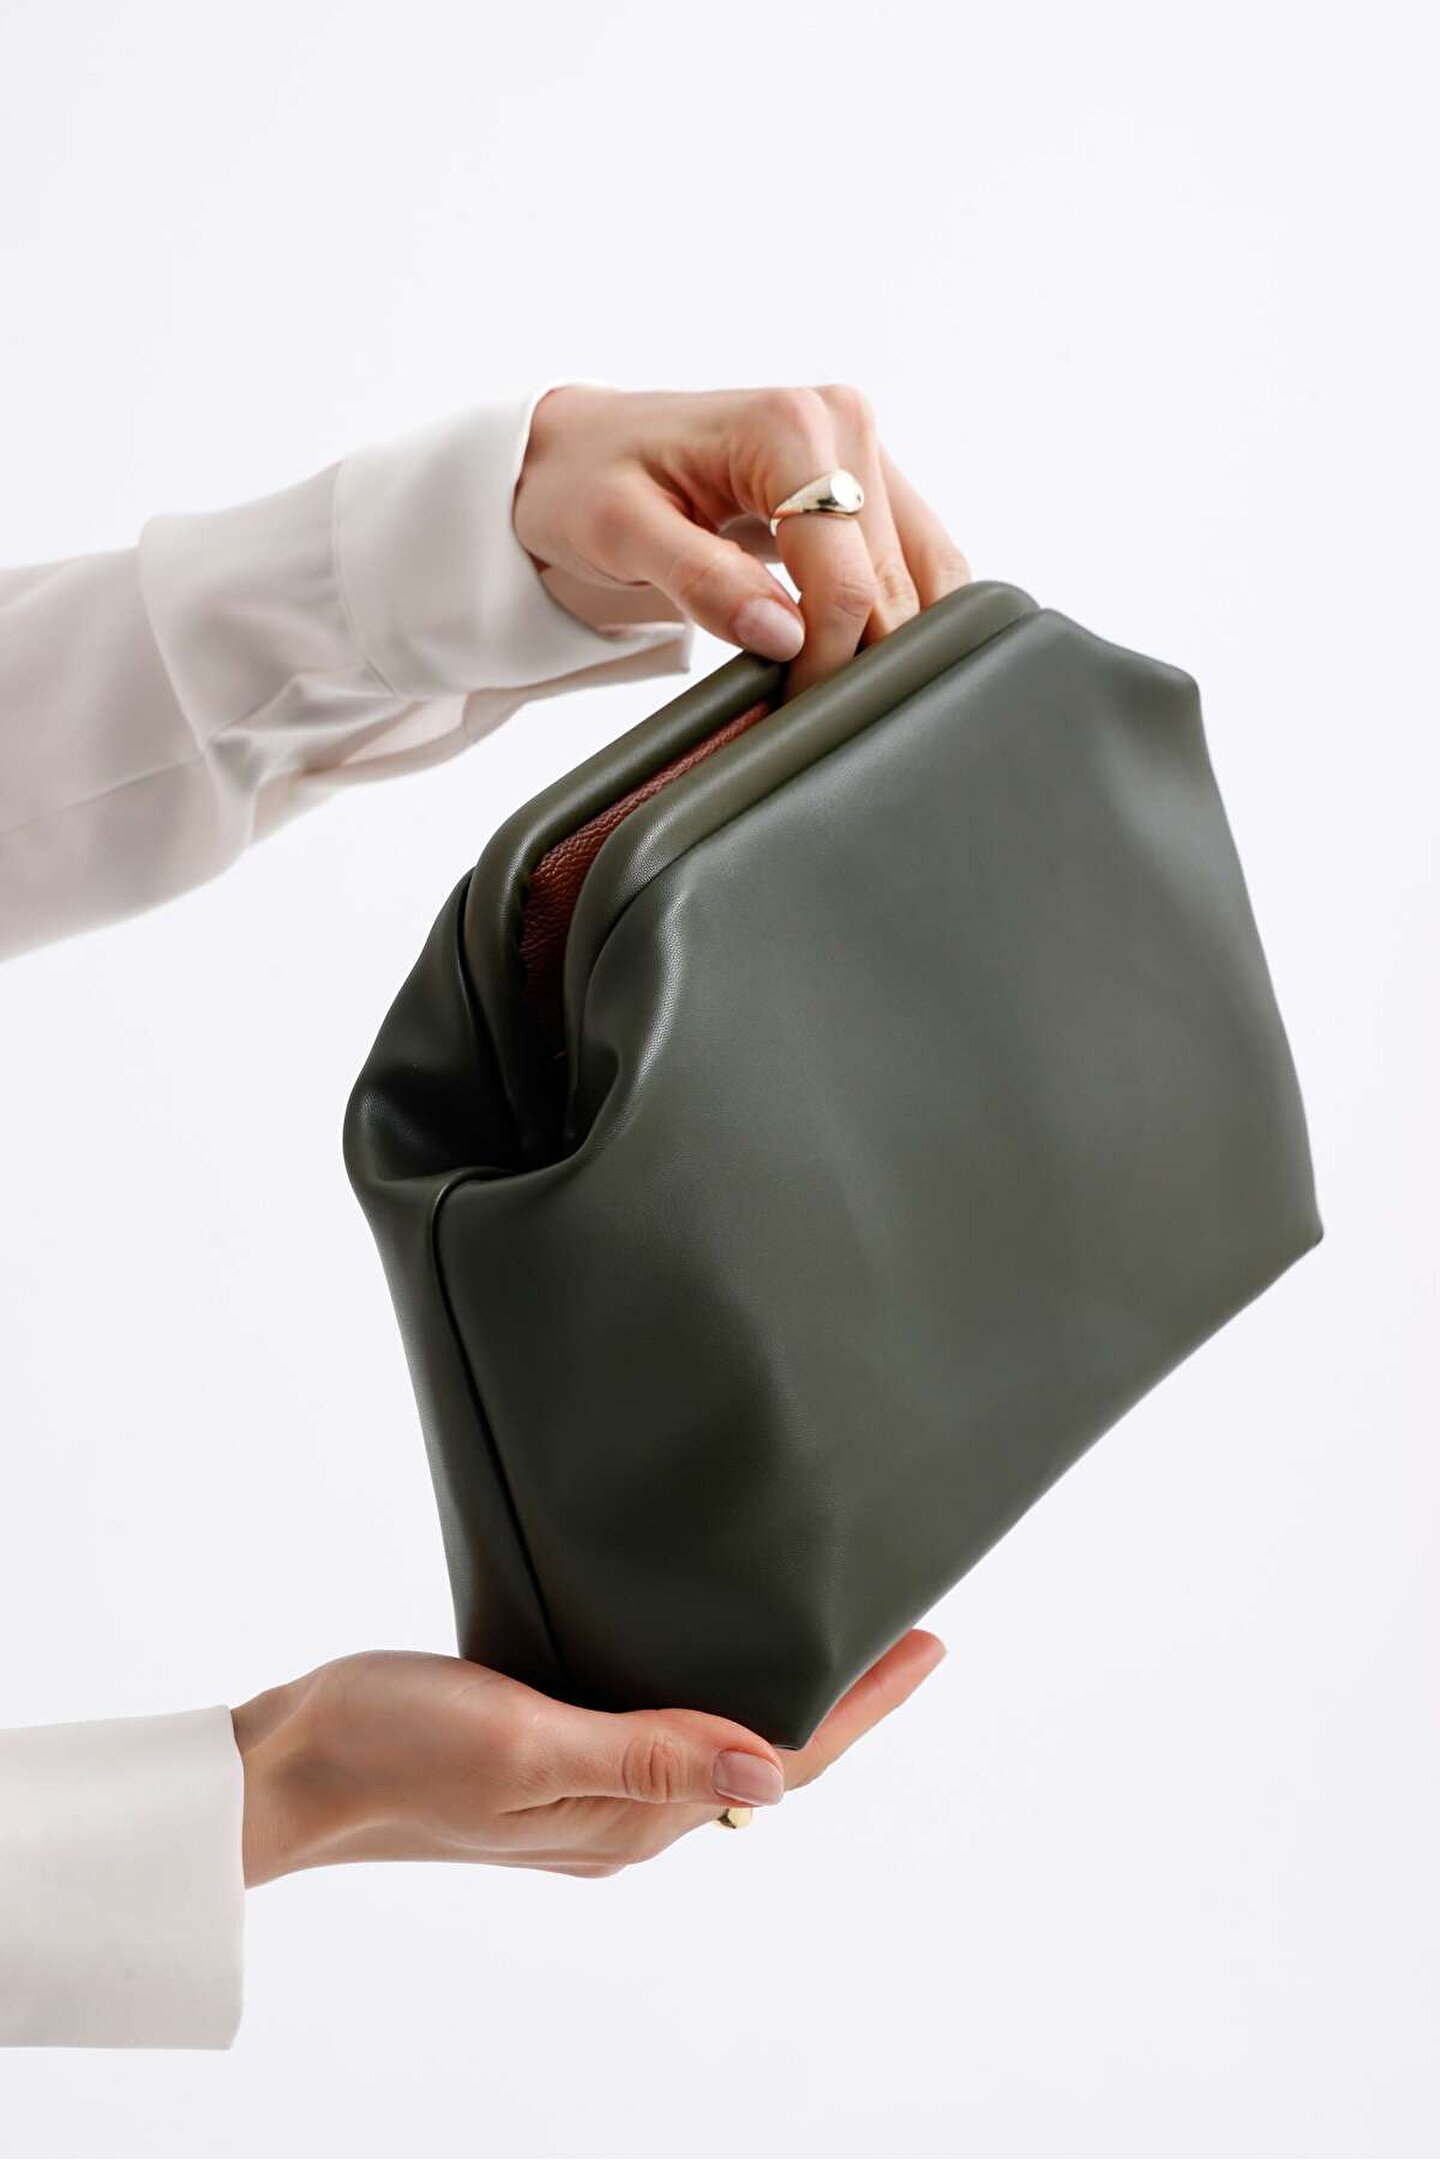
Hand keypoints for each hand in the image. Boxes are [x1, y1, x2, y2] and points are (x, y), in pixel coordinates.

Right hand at [233, 1632, 944, 1885]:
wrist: (288, 1765)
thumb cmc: (394, 1745)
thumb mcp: (524, 1743)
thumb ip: (647, 1754)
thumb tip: (772, 1770)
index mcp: (629, 1819)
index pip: (780, 1763)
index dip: (862, 1706)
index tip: (929, 1645)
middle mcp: (622, 1817)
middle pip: (762, 1759)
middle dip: (840, 1703)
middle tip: (901, 1633)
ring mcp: (584, 1794)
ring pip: (714, 1745)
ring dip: (776, 1696)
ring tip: (829, 1637)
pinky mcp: (547, 1761)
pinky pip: (659, 1731)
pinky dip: (707, 1692)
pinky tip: (706, 1653)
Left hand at [512, 384, 969, 695]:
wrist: (582, 447)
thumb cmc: (587, 482)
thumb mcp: (618, 533)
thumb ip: (700, 580)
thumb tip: (784, 635)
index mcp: (787, 428)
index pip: (845, 581)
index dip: (825, 663)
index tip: (784, 708)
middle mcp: (844, 424)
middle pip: (894, 585)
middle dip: (859, 660)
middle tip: (804, 713)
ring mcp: (867, 448)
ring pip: (930, 574)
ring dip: (897, 642)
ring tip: (836, 687)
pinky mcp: (874, 479)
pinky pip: (922, 559)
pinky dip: (905, 614)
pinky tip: (865, 652)